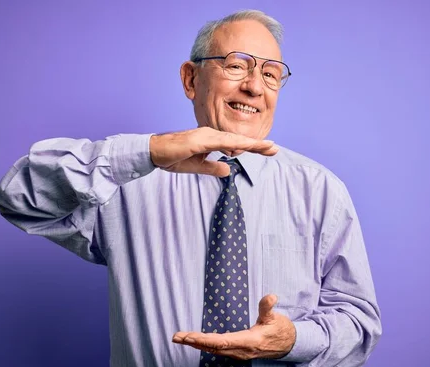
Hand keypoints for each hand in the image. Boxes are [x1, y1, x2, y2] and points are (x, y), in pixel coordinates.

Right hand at [150, 127, 278, 176]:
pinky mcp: (199, 140)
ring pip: (233, 140)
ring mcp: (205, 136)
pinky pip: (220, 142)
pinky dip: (234, 144)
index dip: (253, 147)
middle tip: (275, 148)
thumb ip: (213, 167)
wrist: (154, 152)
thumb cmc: (173, 157)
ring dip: (251, 143)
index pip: (236, 144)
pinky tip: (245, 147)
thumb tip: (229, 169)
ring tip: (268, 147)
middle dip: (258, 145)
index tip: (269, 150)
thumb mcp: (198, 166)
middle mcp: (211, 134)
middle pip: (239, 140)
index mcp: (211, 140)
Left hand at [172, 294, 295, 359]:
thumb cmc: (280, 330)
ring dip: (196, 344)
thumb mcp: (275, 318)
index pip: (223, 342)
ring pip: (214, 350)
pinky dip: (204, 346)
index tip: (191, 337)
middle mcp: (242, 351)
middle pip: (214, 347)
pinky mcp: (237, 352)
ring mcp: (239, 353)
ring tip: (179, 338)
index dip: (206, 340)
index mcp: (249, 342)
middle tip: (177, 337)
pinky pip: (217, 350)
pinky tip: (194, 342)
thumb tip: (270, 297)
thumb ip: (268, 307)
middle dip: (194, 342)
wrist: (289, 345)